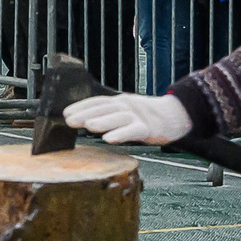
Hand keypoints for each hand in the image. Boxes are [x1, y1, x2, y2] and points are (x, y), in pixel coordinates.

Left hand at [65, 92, 192, 145]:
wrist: (174, 116)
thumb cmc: (145, 117)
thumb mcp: (125, 112)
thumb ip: (108, 115)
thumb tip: (84, 121)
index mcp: (119, 101)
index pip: (98, 101)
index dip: (81, 106)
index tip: (66, 113)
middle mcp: (127, 106)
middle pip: (105, 108)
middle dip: (86, 113)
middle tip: (70, 120)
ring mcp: (138, 116)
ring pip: (118, 117)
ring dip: (102, 121)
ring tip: (88, 125)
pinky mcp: (148, 128)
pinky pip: (132, 131)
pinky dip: (120, 134)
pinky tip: (109, 139)